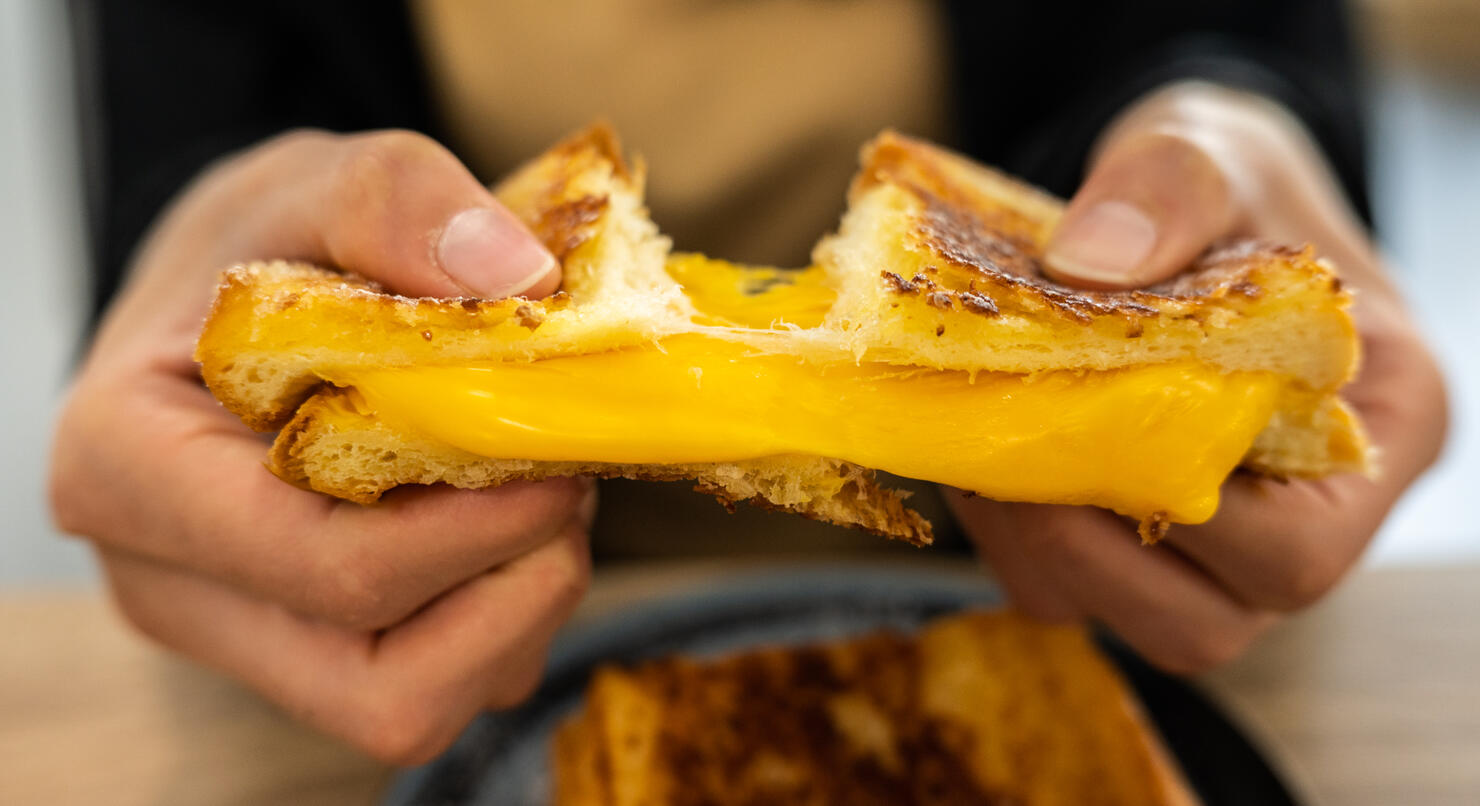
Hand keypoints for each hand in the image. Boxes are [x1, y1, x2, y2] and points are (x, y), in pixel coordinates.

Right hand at [50, 130, 589, 762]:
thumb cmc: (259, 244)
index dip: (472, 532)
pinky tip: (507, 517)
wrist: (232, 297)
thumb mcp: (312, 179)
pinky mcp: (309, 652)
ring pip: (418, 704)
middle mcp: (172, 584)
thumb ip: (397, 200)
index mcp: (129, 473)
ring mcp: (244, 635)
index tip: (556, 459)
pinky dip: (507, 614)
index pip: (322, 569)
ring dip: (521, 606)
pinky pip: (438, 684)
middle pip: (383, 681)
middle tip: (563, 476)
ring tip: (537, 488)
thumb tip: (517, 282)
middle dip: (514, 585)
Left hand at [950, 82, 1446, 672]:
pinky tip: (978, 449)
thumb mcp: (1209, 148)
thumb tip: (1088, 262)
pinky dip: (1009, 537)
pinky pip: (1068, 588)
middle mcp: (1314, 518)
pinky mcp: (1149, 545)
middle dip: (1078, 545)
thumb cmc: (1227, 183)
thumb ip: (1167, 187)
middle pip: (1204, 622)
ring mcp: (1227, 547)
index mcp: (1383, 429)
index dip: (1176, 513)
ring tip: (980, 442)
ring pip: (1124, 618)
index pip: (1297, 546)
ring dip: (1031, 548)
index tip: (1080, 424)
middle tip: (1000, 444)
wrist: (1186, 203)